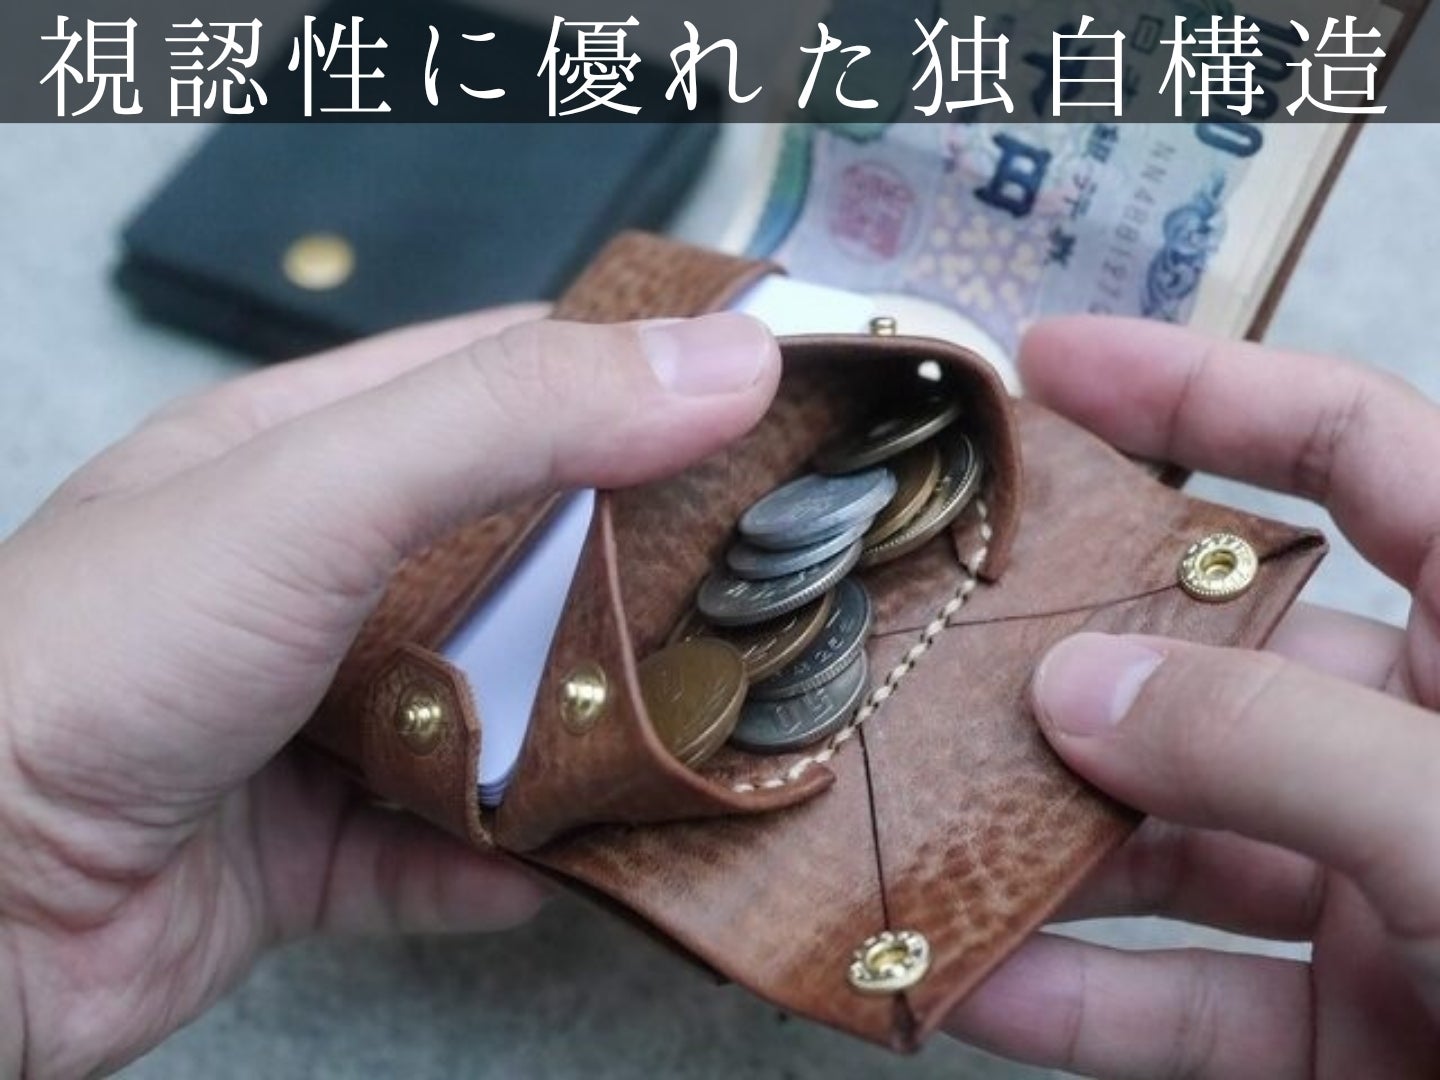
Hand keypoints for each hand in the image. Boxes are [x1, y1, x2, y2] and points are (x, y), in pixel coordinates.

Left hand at [0, 308, 779, 1076]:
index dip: (626, 376)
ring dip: (581, 729)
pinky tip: (562, 865)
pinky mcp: (302, 850)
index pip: (493, 380)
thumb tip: (718, 364)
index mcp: (299, 457)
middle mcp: (309, 580)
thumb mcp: (318, 493)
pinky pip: (437, 851)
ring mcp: (306, 718)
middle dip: (630, 567)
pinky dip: (502, 861)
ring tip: (697, 728)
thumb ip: (514, 420)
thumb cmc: (98, 657)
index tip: (757, 394)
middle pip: (513, 553)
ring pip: (490, 711)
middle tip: (765, 570)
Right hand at [946, 317, 1439, 1077]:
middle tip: (924, 628)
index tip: (1048, 372)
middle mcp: (1428, 744)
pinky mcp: (1341, 1028)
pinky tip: (958, 972)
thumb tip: (1072, 690)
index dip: (1199, 389)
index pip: (1352, 448)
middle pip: (1213, 653)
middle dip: (1067, 648)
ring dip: (1042, 838)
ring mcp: (1375, 888)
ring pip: (1172, 837)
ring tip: (902, 813)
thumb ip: (1281, 746)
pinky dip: (1070, 994)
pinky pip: (1180, 1001)